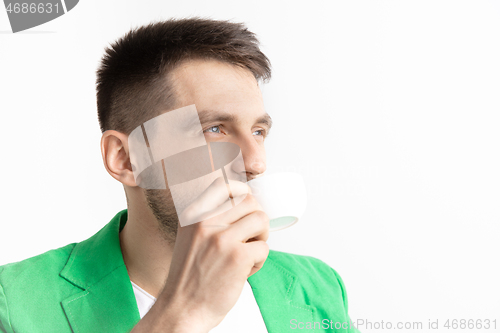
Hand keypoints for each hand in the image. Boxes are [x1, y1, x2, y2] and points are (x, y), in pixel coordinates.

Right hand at [131, 177, 269, 332]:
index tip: (246, 205)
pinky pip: (264, 248)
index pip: (224, 186)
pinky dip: (260, 261)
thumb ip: (208, 218)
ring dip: (261, 237)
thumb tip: (242, 201)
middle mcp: (206, 222)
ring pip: (261, 219)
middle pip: (249, 201)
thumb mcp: (189, 237)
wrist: (181, 308)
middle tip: (250, 237)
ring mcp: (222, 238)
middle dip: (256, 218)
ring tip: (249, 253)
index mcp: (194, 215)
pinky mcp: (237, 257)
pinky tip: (245, 270)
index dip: (242, 192)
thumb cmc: (189, 276)